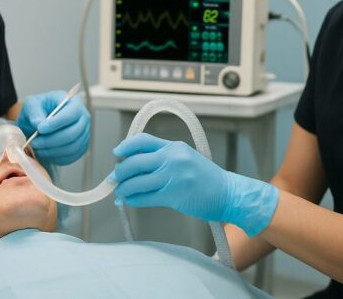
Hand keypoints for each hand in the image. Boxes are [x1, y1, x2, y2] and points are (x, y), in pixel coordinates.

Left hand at [17, 91, 89, 164]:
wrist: (42, 120)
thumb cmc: (39, 109)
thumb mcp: (33, 104)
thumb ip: (35, 112)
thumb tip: (38, 124)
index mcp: (74, 104)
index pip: (69, 115)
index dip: (55, 124)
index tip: (40, 129)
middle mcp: (83, 119)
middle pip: (72, 134)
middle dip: (51, 140)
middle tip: (34, 142)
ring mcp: (84, 135)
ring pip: (71, 148)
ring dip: (52, 151)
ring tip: (37, 147)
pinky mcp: (80, 148)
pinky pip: (70, 157)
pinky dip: (56, 158)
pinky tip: (44, 152)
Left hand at [112, 133, 278, 235]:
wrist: (228, 193)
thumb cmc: (207, 178)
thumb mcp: (186, 157)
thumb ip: (164, 157)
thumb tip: (136, 163)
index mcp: (175, 147)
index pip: (143, 141)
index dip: (126, 146)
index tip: (117, 153)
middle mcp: (172, 159)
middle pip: (135, 162)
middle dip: (120, 171)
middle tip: (114, 178)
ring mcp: (172, 177)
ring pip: (136, 182)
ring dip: (124, 188)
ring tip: (120, 192)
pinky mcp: (173, 196)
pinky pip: (145, 197)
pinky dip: (133, 199)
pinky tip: (129, 201)